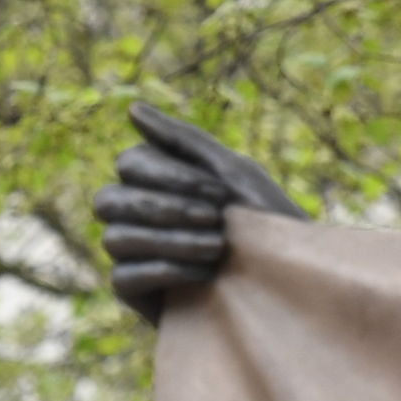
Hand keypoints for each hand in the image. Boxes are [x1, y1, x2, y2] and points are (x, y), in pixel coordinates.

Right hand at [93, 102, 308, 322]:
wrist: (290, 284)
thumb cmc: (264, 222)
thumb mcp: (231, 174)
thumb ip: (183, 140)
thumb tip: (132, 108)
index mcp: (154, 180)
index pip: (129, 163)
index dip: (171, 176)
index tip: (220, 193)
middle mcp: (134, 214)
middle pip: (109, 199)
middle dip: (165, 208)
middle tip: (215, 219)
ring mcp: (131, 254)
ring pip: (115, 238)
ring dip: (171, 240)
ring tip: (217, 248)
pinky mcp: (134, 292)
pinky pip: (122, 278)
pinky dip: (166, 271)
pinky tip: (206, 273)